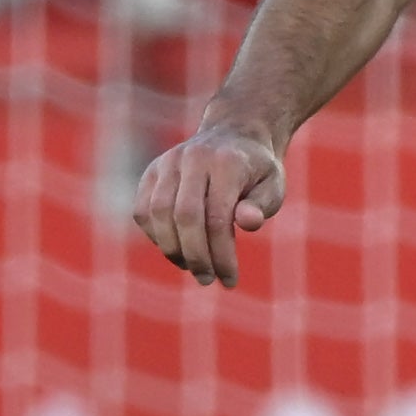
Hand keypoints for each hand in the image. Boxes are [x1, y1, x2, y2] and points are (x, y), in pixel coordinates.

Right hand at [131, 119, 288, 287]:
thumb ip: (261, 205)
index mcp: (226, 162)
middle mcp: (192, 158)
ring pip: (157, 214)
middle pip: (184, 216)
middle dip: (196, 256)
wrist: (234, 135)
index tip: (230, 280)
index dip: (221, 254)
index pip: (218, 217)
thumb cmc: (257, 171)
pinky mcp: (151, 171)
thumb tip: (248, 222)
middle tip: (208, 280)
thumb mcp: (272, 186)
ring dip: (172, 250)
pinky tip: (177, 249)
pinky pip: (143, 211)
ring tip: (192, 267)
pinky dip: (156, 236)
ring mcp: (167, 162)